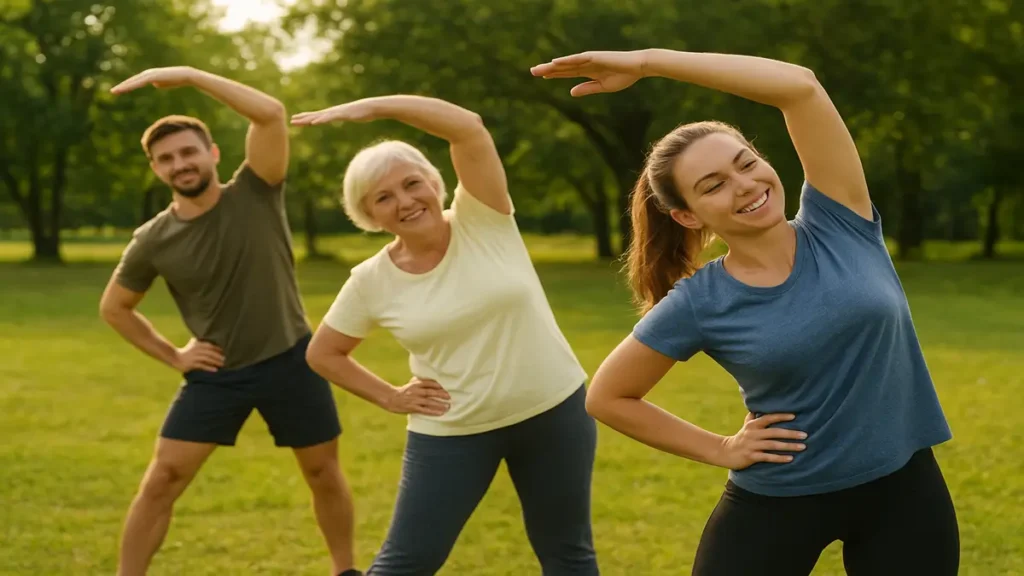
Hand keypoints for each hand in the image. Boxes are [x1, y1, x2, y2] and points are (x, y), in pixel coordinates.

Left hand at [110, 66, 196, 93]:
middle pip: (132, 81)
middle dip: (122, 86)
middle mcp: (147, 73)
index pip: (136, 82)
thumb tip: (155, 84)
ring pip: (133, 81)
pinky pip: (139, 82)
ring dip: (124, 86)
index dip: (127, 86)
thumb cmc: (177, 79)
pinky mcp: (152, 77)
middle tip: (112, 92)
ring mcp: (149, 74)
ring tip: (115, 91)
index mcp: (149, 75)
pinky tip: (125, 89)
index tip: (119, 91)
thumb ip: (158, 83)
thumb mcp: (165, 83)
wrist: (185, 75)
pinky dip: (131, 86)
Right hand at [171, 338, 224, 372]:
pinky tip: (215, 369)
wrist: (174, 357)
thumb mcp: (194, 343)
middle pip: (210, 352)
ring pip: (207, 359)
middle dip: (219, 356)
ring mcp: (194, 357)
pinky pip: (202, 366)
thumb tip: (213, 338)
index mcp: (198, 344)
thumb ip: (202, 341)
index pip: (210, 345)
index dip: (218, 349)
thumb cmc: (187, 350)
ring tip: (222, 364)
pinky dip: (209, 368)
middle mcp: (197, 349)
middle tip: (226, 358)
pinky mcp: (192, 364)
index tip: (225, 351)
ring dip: (216, 362)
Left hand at [290, 99, 379, 125]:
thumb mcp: (351, 116)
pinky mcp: (342, 115)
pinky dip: (321, 120)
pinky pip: (329, 118)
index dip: (306, 117)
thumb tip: (343, 118)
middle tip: (291, 120)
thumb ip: (345, 117)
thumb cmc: (362, 112)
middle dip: (303, 118)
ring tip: (298, 121)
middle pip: (315, 115)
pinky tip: (314, 123)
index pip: (317, 116)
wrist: (371, 107)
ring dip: (308, 119)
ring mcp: (336, 113)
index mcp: (333, 113)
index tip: (296, 119)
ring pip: (319, 117)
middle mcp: (332, 112)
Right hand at [382, 377, 450, 416]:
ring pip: (429, 402)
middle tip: (450, 396)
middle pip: (431, 392)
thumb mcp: (412, 384)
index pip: (430, 383)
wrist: (391, 398)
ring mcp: (415, 400)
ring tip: (448, 406)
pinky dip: (433, 412)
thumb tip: (434, 381)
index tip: (447, 386)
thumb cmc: (403, 391)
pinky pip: (425, 410)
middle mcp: (416, 391)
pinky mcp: (413, 408)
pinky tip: (440, 413)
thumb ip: (421, 382)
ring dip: (439, 404)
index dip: (439, 385)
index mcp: (416, 384)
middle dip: (441, 394)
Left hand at [530, 50, 647, 96]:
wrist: (638, 67)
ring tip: (539, 69)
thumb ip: (587, 89)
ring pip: (567, 63)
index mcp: (588, 72)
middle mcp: (586, 64)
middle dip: (548, 70)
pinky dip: (566, 61)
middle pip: (563, 67)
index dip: (554, 75)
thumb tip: (571, 92)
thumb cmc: (624, 76)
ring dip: (553, 66)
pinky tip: (555, 62)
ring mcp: (589, 60)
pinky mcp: (594, 57)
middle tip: (532, 71)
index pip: (567, 73)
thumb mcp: (602, 87)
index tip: (542, 76)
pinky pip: (577, 59)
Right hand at [718, 413, 806, 469]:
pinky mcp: (751, 456)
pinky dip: (779, 458)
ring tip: (802, 447)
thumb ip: (753, 417)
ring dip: (789, 446)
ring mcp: (752, 445)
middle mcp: (753, 434)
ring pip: (773, 445)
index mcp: (753, 425)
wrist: (726, 452)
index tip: (794, 416)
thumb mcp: (746, 426)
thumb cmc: (740, 438)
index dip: (781, 416)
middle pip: (774, 432)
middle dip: (790, 433)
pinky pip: (768, 457)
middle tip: (805, 435)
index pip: (768, 418)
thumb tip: (759, 406)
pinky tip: (790, 458)